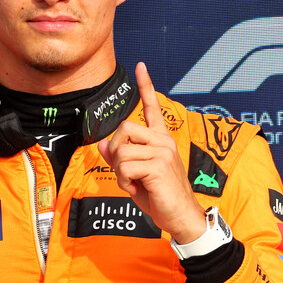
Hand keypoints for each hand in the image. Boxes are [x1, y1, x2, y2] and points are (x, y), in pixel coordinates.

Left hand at [97, 62, 205, 243]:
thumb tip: (103, 144)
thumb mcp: (135, 176)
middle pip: (124, 128)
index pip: (153, 108)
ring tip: (136, 184)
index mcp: (161, 140)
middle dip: (117, 152)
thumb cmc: (159, 196)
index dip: (146, 87)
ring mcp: (162, 151)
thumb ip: (120, 158)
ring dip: (121, 173)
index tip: (141, 66)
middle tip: (128, 173)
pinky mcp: (158, 164)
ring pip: (121, 151)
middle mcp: (164, 141)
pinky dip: (125, 182)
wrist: (180, 216)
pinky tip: (139, 189)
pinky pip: (124, 167)